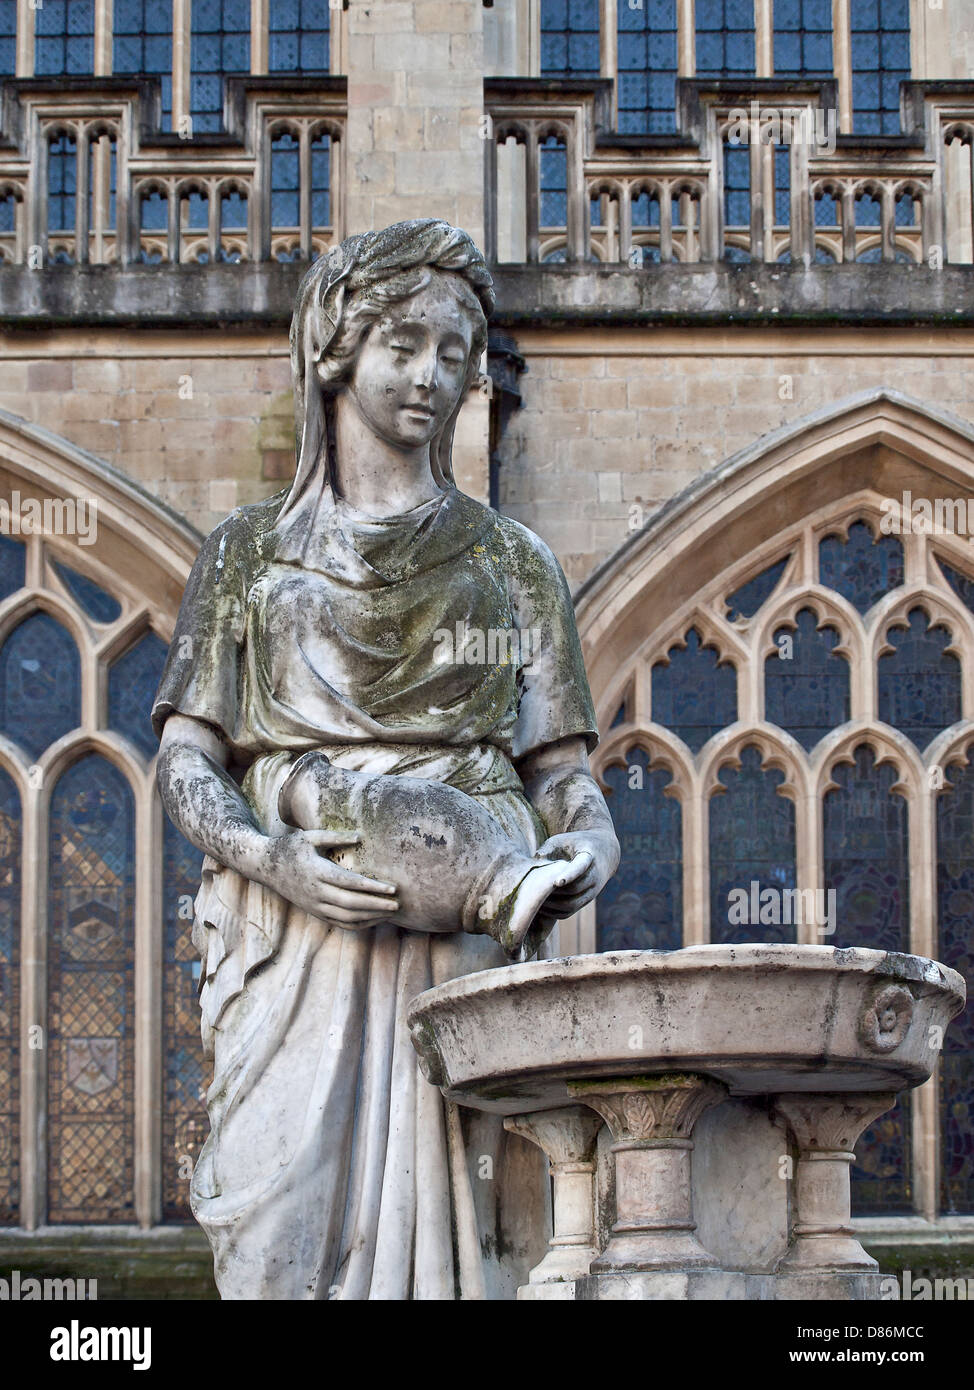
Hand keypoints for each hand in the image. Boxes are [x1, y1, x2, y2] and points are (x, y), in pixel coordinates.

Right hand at [256, 829, 398, 926]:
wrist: (266, 867)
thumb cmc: (291, 848)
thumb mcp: (310, 837)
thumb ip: (335, 837)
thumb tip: (360, 836)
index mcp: (317, 872)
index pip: (350, 883)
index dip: (373, 888)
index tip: (392, 889)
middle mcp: (316, 892)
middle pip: (351, 904)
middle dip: (377, 906)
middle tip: (398, 905)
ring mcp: (315, 906)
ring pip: (347, 917)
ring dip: (371, 917)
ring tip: (390, 913)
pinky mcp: (315, 913)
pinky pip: (339, 924)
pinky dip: (358, 924)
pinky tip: (374, 919)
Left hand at [534, 829, 619, 918]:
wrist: (605, 851)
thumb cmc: (577, 843)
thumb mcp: (563, 839)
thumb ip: (548, 849)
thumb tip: (533, 865)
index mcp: (589, 857)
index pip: (580, 868)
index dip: (569, 875)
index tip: (557, 882)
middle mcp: (594, 877)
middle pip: (574, 889)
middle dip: (553, 892)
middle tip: (533, 891)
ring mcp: (592, 891)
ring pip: (571, 904)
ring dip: (553, 905)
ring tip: (534, 900)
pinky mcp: (586, 900)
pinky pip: (569, 912)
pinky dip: (554, 912)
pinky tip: (540, 907)